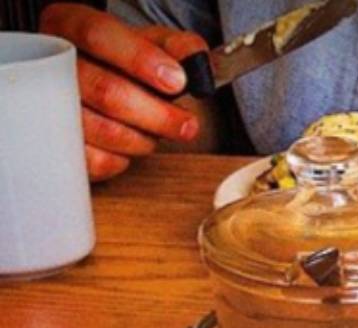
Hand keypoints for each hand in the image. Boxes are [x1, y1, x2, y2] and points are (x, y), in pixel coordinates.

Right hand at [40, 4, 207, 180]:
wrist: (101, 80)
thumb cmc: (125, 61)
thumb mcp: (153, 41)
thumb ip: (179, 46)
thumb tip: (197, 61)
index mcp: (71, 25)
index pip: (99, 36)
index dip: (141, 59)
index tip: (177, 81)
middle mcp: (53, 63)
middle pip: (106, 91)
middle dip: (158, 114)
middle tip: (187, 125)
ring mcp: (49, 105)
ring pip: (103, 130)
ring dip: (144, 138)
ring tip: (159, 132)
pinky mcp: (57, 143)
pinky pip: (96, 161)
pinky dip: (124, 159)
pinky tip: (133, 144)